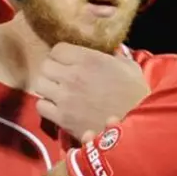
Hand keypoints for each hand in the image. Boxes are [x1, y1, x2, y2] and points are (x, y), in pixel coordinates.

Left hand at [33, 44, 149, 140]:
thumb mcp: (129, 68)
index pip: (57, 49)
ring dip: (47, 88)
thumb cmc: (136, 95)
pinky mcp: (62, 118)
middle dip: (52, 71)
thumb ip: (116, 56)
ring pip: (39, 85)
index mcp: (88, 59)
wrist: (136, 126)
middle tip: (60, 78)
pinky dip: (46, 106)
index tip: (67, 63)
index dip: (61, 56)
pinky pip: (41, 106)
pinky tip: (57, 109)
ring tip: (56, 93)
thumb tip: (111, 52)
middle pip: (45, 66)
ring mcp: (65, 97)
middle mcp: (72, 76)